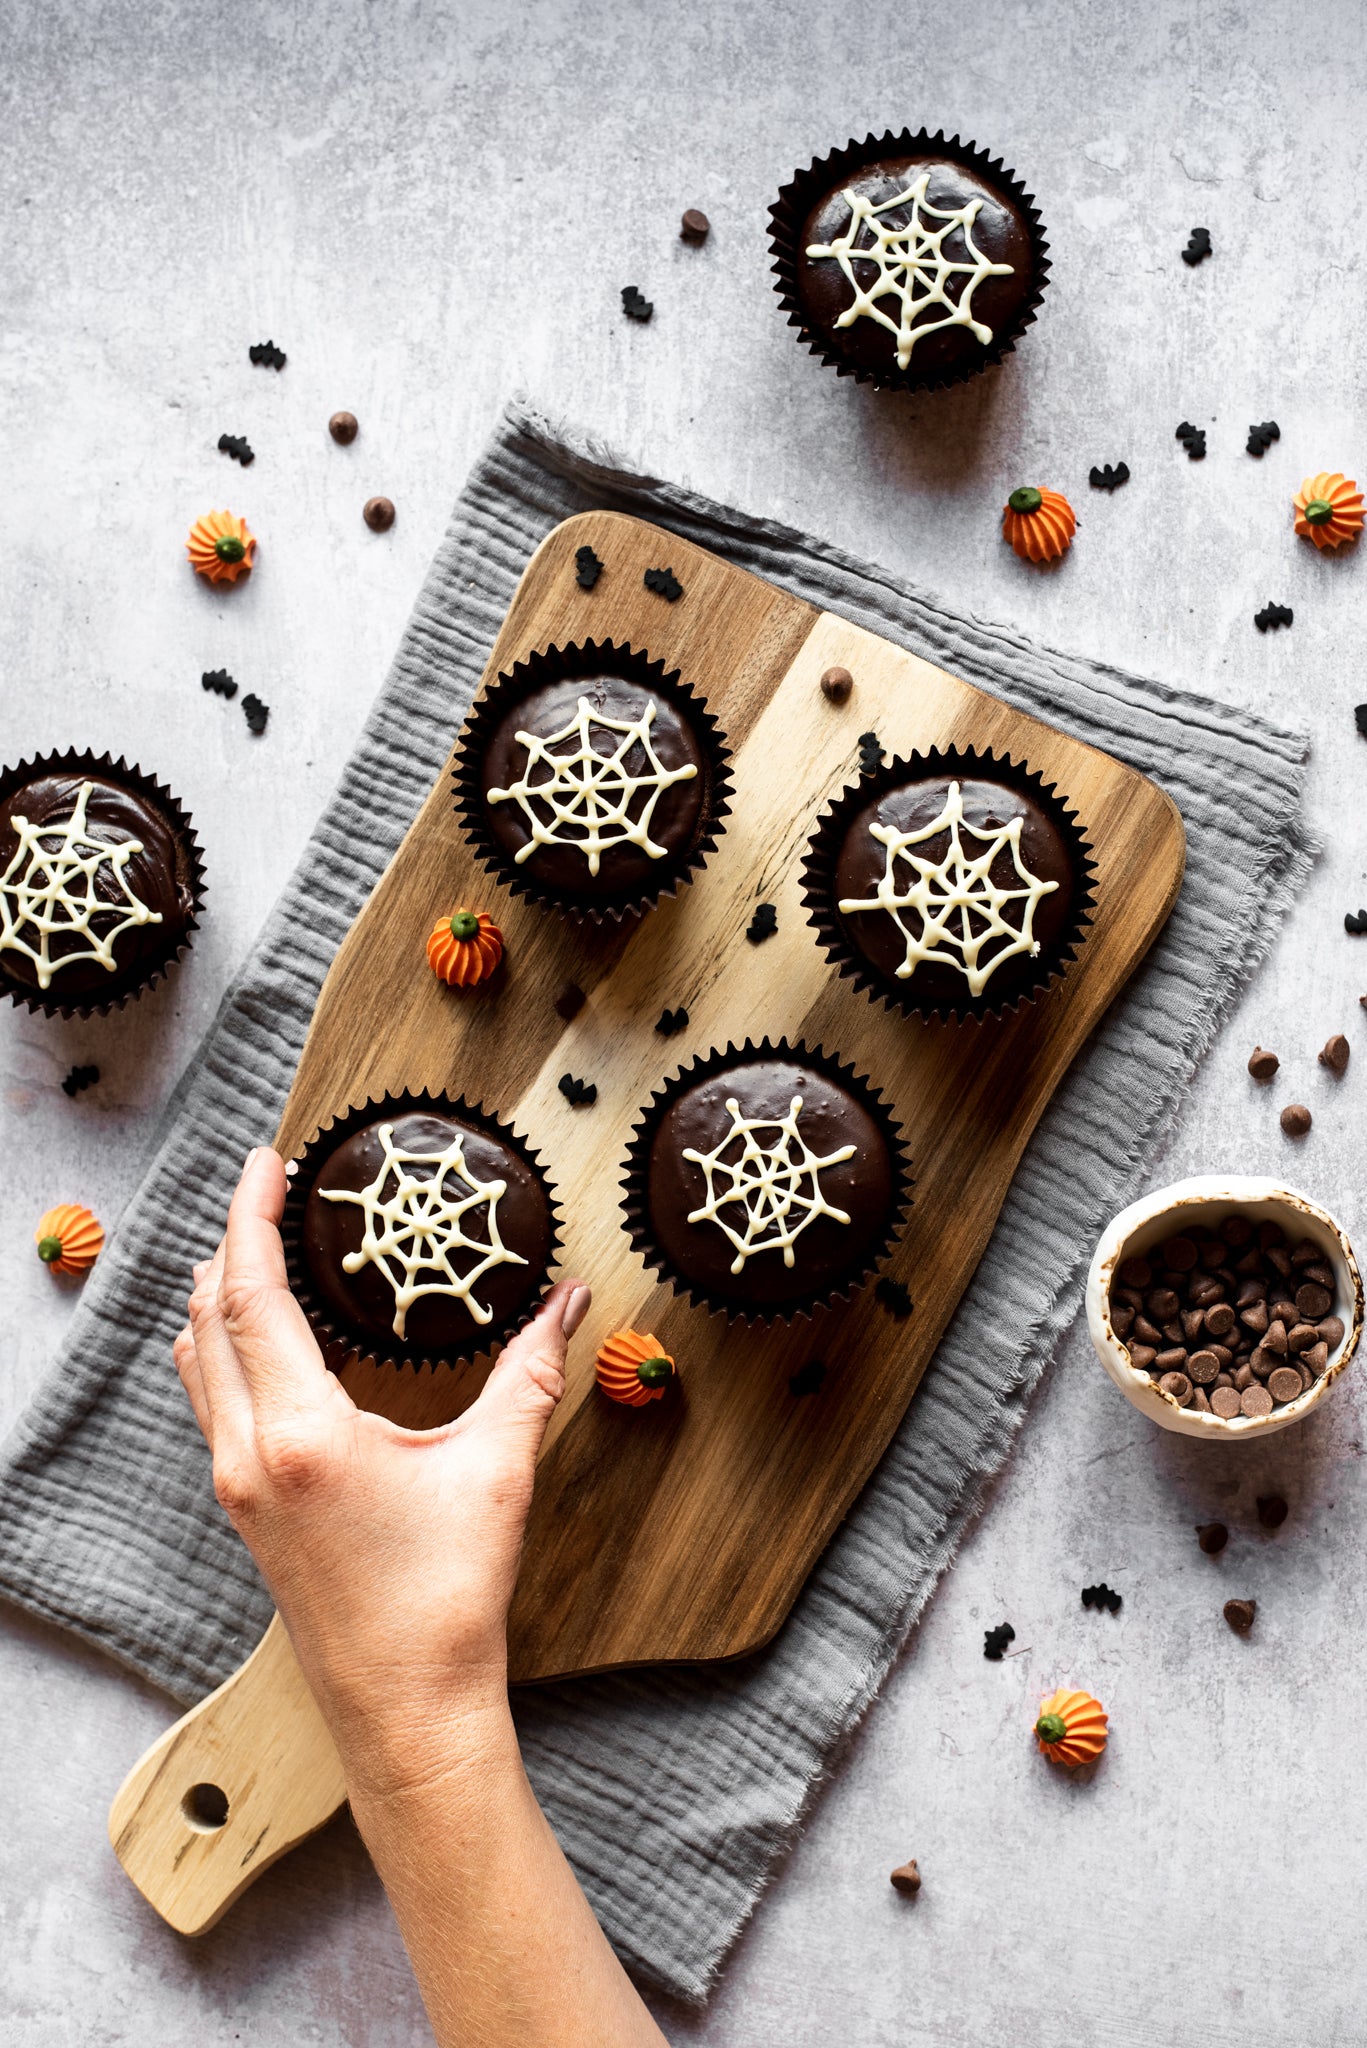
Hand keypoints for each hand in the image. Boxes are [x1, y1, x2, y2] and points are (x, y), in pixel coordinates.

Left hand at [174, 1146, 589, 1794]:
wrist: (408, 1705)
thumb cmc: (447, 1598)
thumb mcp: (497, 1470)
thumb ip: (532, 1372)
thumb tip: (570, 1301)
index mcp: (300, 1432)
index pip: (252, 1293)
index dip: (253, 1215)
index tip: (267, 1161)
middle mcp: (249, 1452)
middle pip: (209, 1315)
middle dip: (234, 1241)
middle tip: (272, 1191)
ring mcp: (237, 1483)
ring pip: (201, 1359)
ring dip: (221, 1293)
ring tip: (264, 1247)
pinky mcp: (245, 1506)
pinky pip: (213, 1400)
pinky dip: (226, 1345)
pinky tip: (267, 1336)